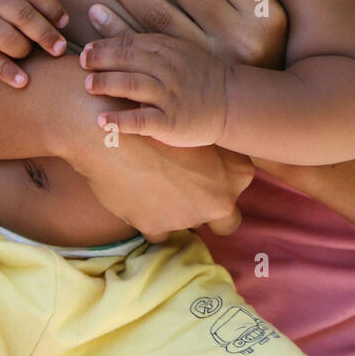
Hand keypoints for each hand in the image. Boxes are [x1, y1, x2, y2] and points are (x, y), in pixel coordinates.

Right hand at [0, 0, 68, 85]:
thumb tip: (62, 22)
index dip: (53, 8)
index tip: (64, 24)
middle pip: (23, 15)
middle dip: (45, 34)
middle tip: (60, 48)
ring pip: (7, 38)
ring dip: (26, 49)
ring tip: (31, 52)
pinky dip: (6, 71)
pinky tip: (22, 81)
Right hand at [59, 75, 251, 242]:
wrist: (113, 130)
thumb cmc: (156, 122)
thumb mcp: (193, 131)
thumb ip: (212, 150)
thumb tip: (215, 158)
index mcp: (236, 171)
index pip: (241, 185)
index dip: (222, 181)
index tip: (206, 174)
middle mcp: (220, 198)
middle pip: (228, 221)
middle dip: (209, 211)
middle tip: (189, 193)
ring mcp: (191, 217)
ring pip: (190, 227)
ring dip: (177, 215)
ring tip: (156, 189)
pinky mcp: (158, 227)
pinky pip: (159, 233)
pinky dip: (150, 221)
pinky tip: (140, 199)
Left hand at [80, 32, 230, 146]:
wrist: (232, 102)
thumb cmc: (200, 75)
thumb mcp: (179, 50)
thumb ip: (151, 45)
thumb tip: (116, 37)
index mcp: (168, 49)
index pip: (130, 42)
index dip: (105, 44)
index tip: (85, 49)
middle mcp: (168, 68)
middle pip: (127, 59)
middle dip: (100, 59)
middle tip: (80, 63)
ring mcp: (170, 94)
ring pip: (132, 85)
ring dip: (107, 83)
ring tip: (87, 86)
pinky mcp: (172, 121)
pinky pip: (142, 119)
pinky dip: (120, 120)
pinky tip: (102, 121)